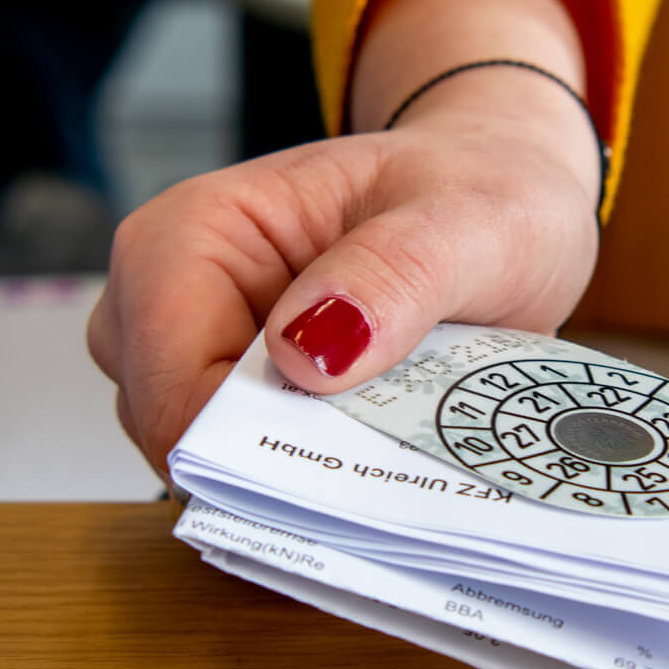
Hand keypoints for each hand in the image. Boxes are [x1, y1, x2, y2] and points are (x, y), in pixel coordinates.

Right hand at [87, 70, 600, 476]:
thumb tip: (305, 353)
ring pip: (204, 459)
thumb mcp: (468, 224)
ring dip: (292, 476)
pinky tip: (375, 461)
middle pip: (171, 425)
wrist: (500, 203)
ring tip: (387, 455)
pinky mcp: (239, 397)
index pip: (169, 370)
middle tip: (380, 471)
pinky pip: (247, 468)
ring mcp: (199, 352)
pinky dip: (307, 477)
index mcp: (197, 229)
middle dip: (267, 466)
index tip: (336, 468)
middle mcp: (174, 293)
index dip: (236, 439)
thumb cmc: (473, 191)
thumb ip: (395, 275)